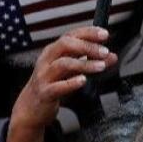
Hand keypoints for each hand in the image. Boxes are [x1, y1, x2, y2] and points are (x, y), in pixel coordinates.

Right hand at [7, 27, 115, 141]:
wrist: (30, 108)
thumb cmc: (52, 84)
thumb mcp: (71, 71)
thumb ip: (90, 61)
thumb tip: (112, 56)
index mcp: (54, 51)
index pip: (71, 35)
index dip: (88, 33)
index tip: (105, 34)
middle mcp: (47, 60)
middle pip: (65, 45)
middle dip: (87, 46)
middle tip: (105, 52)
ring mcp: (44, 76)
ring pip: (63, 64)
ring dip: (84, 64)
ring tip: (101, 66)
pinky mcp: (44, 92)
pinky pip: (57, 86)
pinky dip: (71, 83)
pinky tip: (83, 81)